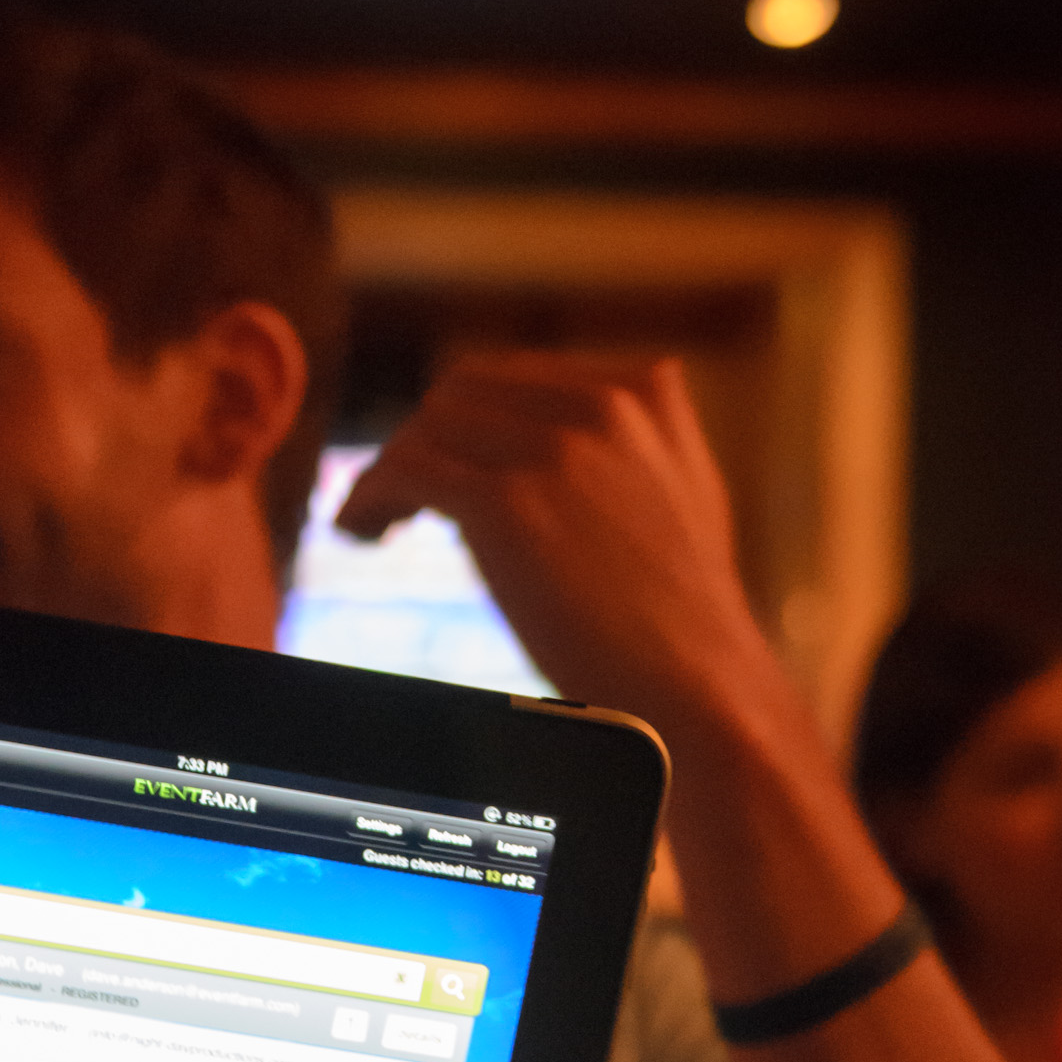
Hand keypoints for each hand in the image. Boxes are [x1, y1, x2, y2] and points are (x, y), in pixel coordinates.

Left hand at [337, 353, 761, 729]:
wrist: (700, 683)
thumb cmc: (688, 622)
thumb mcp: (684, 496)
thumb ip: (634, 451)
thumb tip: (564, 451)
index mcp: (644, 394)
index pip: (517, 379)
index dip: (466, 422)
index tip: (444, 464)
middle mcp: (599, 406)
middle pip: (463, 392)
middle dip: (424, 440)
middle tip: (400, 497)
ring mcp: (554, 450)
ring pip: (427, 427)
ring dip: (388, 472)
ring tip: (373, 523)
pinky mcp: (507, 501)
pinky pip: (407, 472)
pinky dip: (370, 496)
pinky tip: (360, 532)